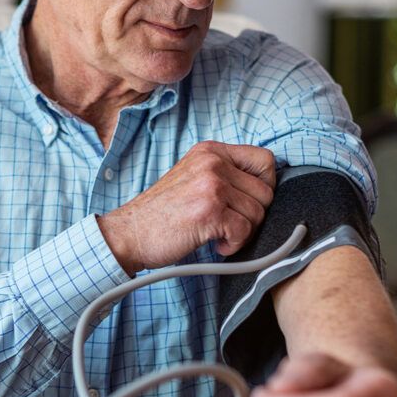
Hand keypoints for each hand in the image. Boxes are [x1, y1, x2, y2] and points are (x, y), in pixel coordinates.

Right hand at [96, 141, 275, 273]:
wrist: (130, 233)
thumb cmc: (162, 213)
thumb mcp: (193, 177)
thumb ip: (225, 174)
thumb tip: (266, 188)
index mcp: (210, 151)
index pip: (265, 159)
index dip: (264, 185)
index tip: (246, 202)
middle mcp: (213, 162)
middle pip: (266, 192)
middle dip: (252, 215)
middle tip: (228, 224)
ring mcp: (212, 185)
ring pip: (258, 214)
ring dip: (242, 233)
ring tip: (217, 234)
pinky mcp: (210, 211)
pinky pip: (245, 231)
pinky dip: (234, 245)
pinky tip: (214, 243)